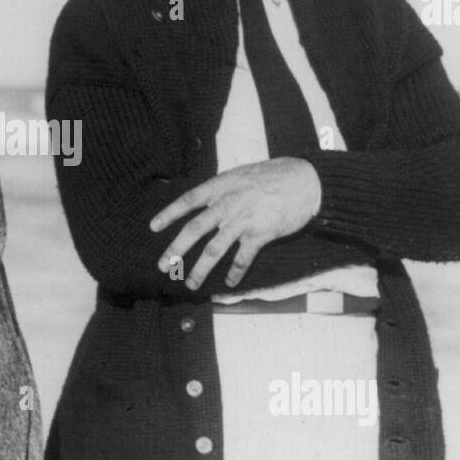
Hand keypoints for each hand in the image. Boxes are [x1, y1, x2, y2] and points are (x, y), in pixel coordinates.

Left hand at [149, 157, 321, 290]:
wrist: (306, 181)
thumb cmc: (275, 176)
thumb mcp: (242, 174)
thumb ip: (224, 189)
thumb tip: (207, 201)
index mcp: (221, 186)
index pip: (188, 201)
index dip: (169, 214)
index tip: (153, 227)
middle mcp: (228, 203)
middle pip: (194, 229)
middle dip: (175, 249)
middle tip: (162, 266)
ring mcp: (243, 220)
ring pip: (214, 249)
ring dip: (200, 269)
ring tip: (191, 284)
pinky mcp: (260, 234)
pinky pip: (242, 258)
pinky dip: (235, 273)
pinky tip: (229, 284)